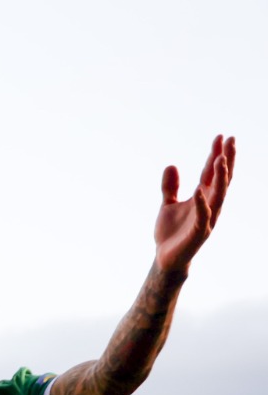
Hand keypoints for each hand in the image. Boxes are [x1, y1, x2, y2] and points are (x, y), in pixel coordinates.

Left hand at [153, 135, 235, 272]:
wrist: (165, 258)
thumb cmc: (170, 232)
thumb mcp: (167, 204)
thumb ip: (169, 187)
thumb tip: (171, 165)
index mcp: (202, 196)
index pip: (211, 172)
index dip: (216, 154)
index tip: (220, 136)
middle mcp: (209, 204)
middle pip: (222, 179)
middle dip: (226, 159)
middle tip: (230, 140)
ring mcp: (207, 218)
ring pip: (218, 194)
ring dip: (220, 177)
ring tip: (221, 159)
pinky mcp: (199, 232)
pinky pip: (203, 216)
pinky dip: (201, 203)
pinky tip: (198, 190)